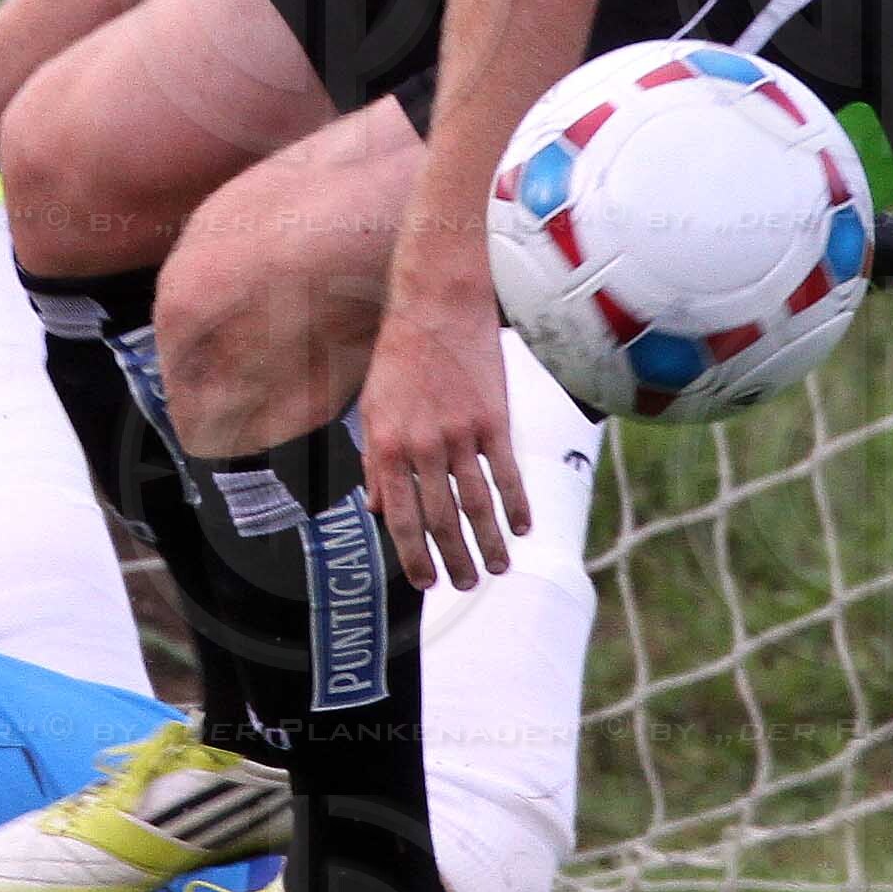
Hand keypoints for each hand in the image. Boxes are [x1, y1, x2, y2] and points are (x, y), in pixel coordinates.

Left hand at [355, 255, 529, 589]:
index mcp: (386, 444)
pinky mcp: (495, 420)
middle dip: (452, 559)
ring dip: (487, 543)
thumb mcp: (371, 407)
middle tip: (464, 585)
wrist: (437, 305)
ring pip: (477, 504)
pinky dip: (516, 505)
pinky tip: (521, 529)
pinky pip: (507, 473)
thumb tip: (377, 508)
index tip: (424, 581)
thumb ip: (374, 460)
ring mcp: (461, 434)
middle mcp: (422, 446)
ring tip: (495, 570)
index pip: (399, 517)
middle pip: (440, 519)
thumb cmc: (399, 356)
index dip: (412, 555)